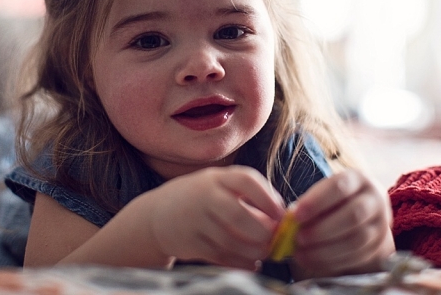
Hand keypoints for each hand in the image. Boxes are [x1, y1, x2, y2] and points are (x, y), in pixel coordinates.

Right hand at [146, 166, 285, 269]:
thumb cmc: (201, 200)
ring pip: (230, 240)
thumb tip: (282, 222)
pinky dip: (239, 263)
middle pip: (238, 214)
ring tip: (264, 253)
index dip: (268, 198)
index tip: (282, 214)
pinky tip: (250, 263)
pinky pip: (219, 256)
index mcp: (216, 177)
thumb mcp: (220, 189)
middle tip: (274, 240)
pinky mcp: (189, 243)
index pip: (246, 180)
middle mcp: (203, 195)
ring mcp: (194, 220)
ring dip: (253, 251)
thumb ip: (248, 201)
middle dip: (262, 231)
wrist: (157, 215)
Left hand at [290, 170, 394, 277]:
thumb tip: (288, 221)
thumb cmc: (332, 202)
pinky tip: (313, 261)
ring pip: (356, 239)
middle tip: (298, 238)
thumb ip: (306, 205)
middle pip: (353, 215)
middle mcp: (375, 199)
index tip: (295, 215)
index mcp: (358, 179)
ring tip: (302, 253)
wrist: (361, 216)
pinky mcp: (381, 246)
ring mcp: (381, 224)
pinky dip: (332, 262)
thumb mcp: (322, 195)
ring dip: (325, 250)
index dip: (316, 201)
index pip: (339, 187)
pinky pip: (358, 257)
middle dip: (322, 229)